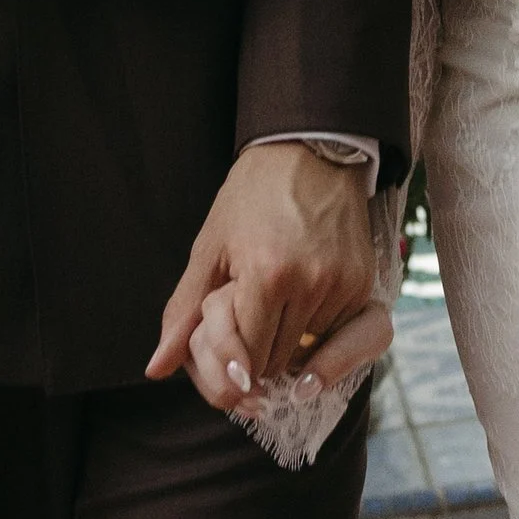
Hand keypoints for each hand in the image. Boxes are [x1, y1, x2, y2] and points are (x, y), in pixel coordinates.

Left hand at [147, 139, 380, 389]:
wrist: (308, 151)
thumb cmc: (251, 196)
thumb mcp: (209, 247)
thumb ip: (183, 311)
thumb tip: (157, 368)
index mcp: (266, 276)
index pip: (247, 358)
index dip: (231, 356)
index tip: (227, 340)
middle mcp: (310, 284)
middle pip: (278, 360)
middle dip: (258, 349)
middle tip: (250, 313)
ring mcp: (341, 284)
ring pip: (308, 350)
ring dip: (288, 337)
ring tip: (275, 298)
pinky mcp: (362, 282)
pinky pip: (334, 330)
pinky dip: (314, 323)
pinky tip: (301, 292)